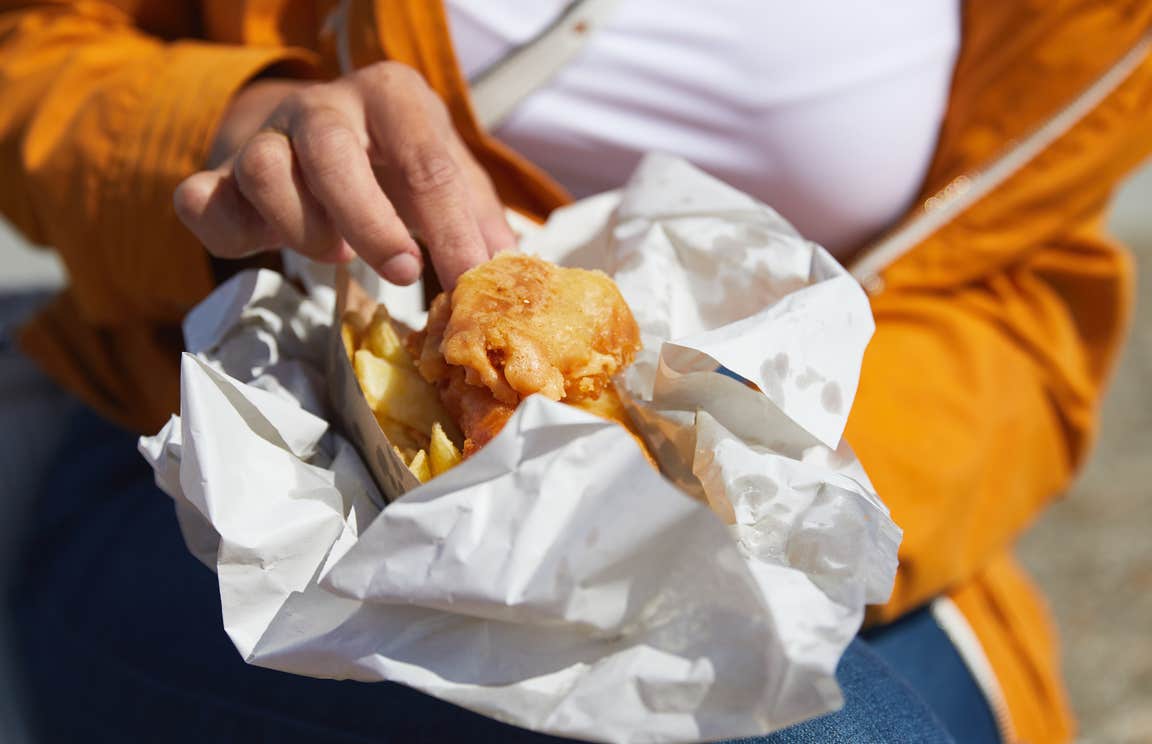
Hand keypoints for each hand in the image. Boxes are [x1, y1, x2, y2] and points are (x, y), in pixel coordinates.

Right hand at [174, 63, 514, 288]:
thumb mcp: (446, 176)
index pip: (427, 163)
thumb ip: (477, 218)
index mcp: (392, 97)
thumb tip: (504, 271)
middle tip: (407, 273)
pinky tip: (260, 243)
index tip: (469, 284)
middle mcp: (323, 106)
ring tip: (336, 254)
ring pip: (265, 171)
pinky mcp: (220, 173)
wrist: (316, 136)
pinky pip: (202, 197)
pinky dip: (225, 228)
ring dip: (304, 229)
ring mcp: (266, 135)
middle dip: (372, 224)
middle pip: (334, 154)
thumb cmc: (394, 163)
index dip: (452, 231)